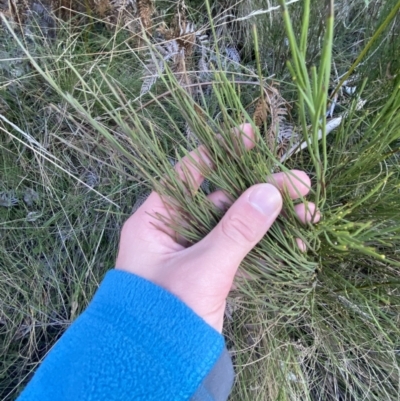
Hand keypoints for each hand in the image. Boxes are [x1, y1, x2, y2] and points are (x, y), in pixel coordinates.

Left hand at [116, 124, 319, 331]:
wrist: (157, 367)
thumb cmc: (164, 316)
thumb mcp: (201, 270)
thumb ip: (235, 231)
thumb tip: (269, 192)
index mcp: (155, 221)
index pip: (186, 174)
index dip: (217, 151)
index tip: (247, 136)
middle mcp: (174, 230)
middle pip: (222, 197)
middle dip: (260, 189)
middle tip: (298, 182)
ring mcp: (196, 250)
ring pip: (237, 223)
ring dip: (272, 218)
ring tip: (309, 212)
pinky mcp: (213, 270)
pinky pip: (242, 248)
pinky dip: (268, 244)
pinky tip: (297, 240)